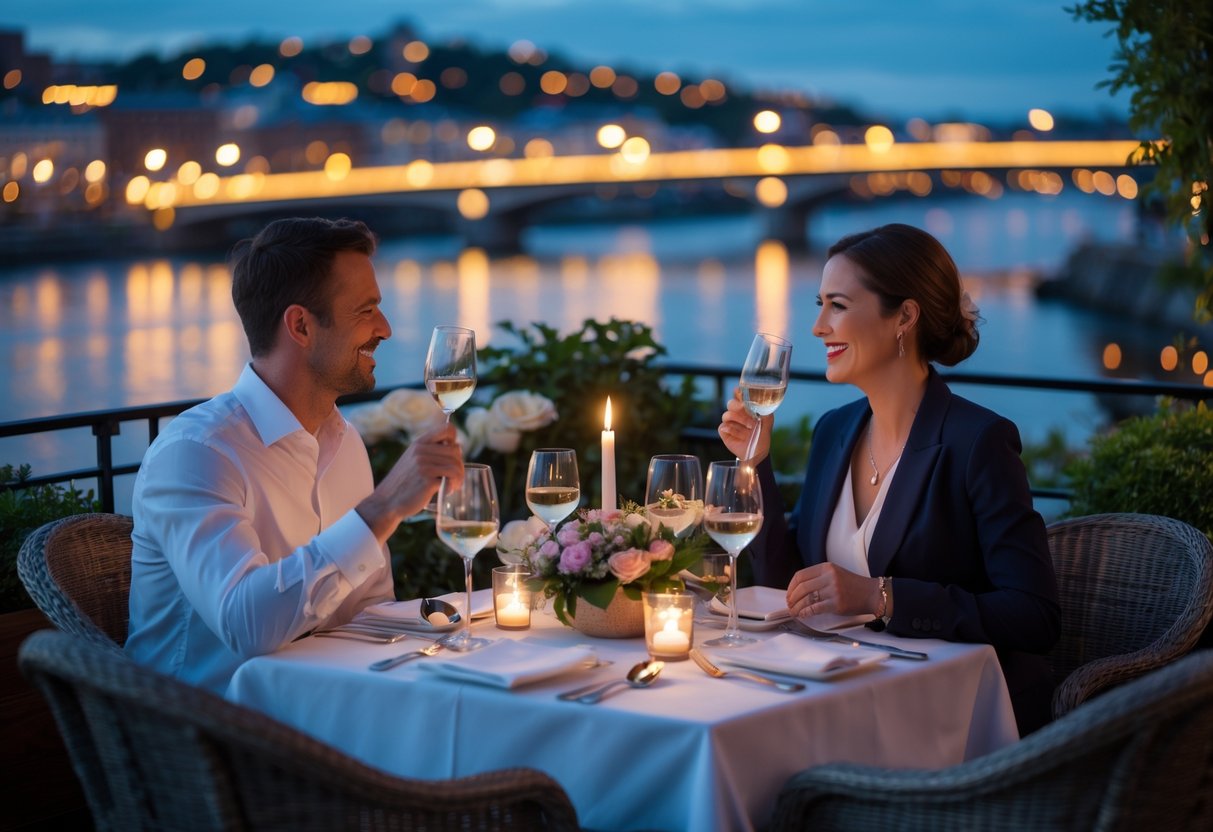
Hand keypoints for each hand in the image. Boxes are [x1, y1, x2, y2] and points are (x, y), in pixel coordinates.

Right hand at [358, 423, 464, 541]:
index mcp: (419, 443)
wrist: (386, 502)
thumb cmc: (404, 483)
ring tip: (453, 485)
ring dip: (459, 477)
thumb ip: (430, 452)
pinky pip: (452, 478)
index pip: (447, 429)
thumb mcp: (412, 460)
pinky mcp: (428, 480)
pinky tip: (446, 491)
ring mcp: (424, 465)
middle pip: (456, 450)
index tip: (451, 455)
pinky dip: (453, 485)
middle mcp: (421, 451)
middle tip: (455, 478)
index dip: (454, 440)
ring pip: (456, 465)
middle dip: (459, 465)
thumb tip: (458, 447)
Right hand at [716, 389, 772, 461]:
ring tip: (750, 426)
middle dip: (737, 405)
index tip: (739, 391)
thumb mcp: (768, 422)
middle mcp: (737, 413)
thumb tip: (762, 405)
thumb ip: (766, 411)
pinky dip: (733, 430)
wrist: (757, 452)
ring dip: (739, 419)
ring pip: (727, 415)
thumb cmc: (761, 435)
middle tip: (744, 408)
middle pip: (731, 403)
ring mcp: (729, 422)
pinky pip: (724, 427)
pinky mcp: (724, 432)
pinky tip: (741, 435)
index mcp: (746, 408)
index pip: (739, 396)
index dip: (738, 392)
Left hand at [786, 563, 880, 618]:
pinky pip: (815, 608)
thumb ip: (818, 578)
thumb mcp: (834, 574)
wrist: (871, 594)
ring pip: (807, 599)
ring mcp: (833, 590)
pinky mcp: (837, 604)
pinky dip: (806, 612)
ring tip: (793, 612)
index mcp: (826, 568)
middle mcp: (829, 577)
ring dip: (797, 607)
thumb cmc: (851, 585)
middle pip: (802, 587)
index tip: (789, 594)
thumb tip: (798, 590)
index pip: (801, 575)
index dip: (791, 586)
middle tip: (789, 605)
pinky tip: (802, 615)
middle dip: (792, 598)